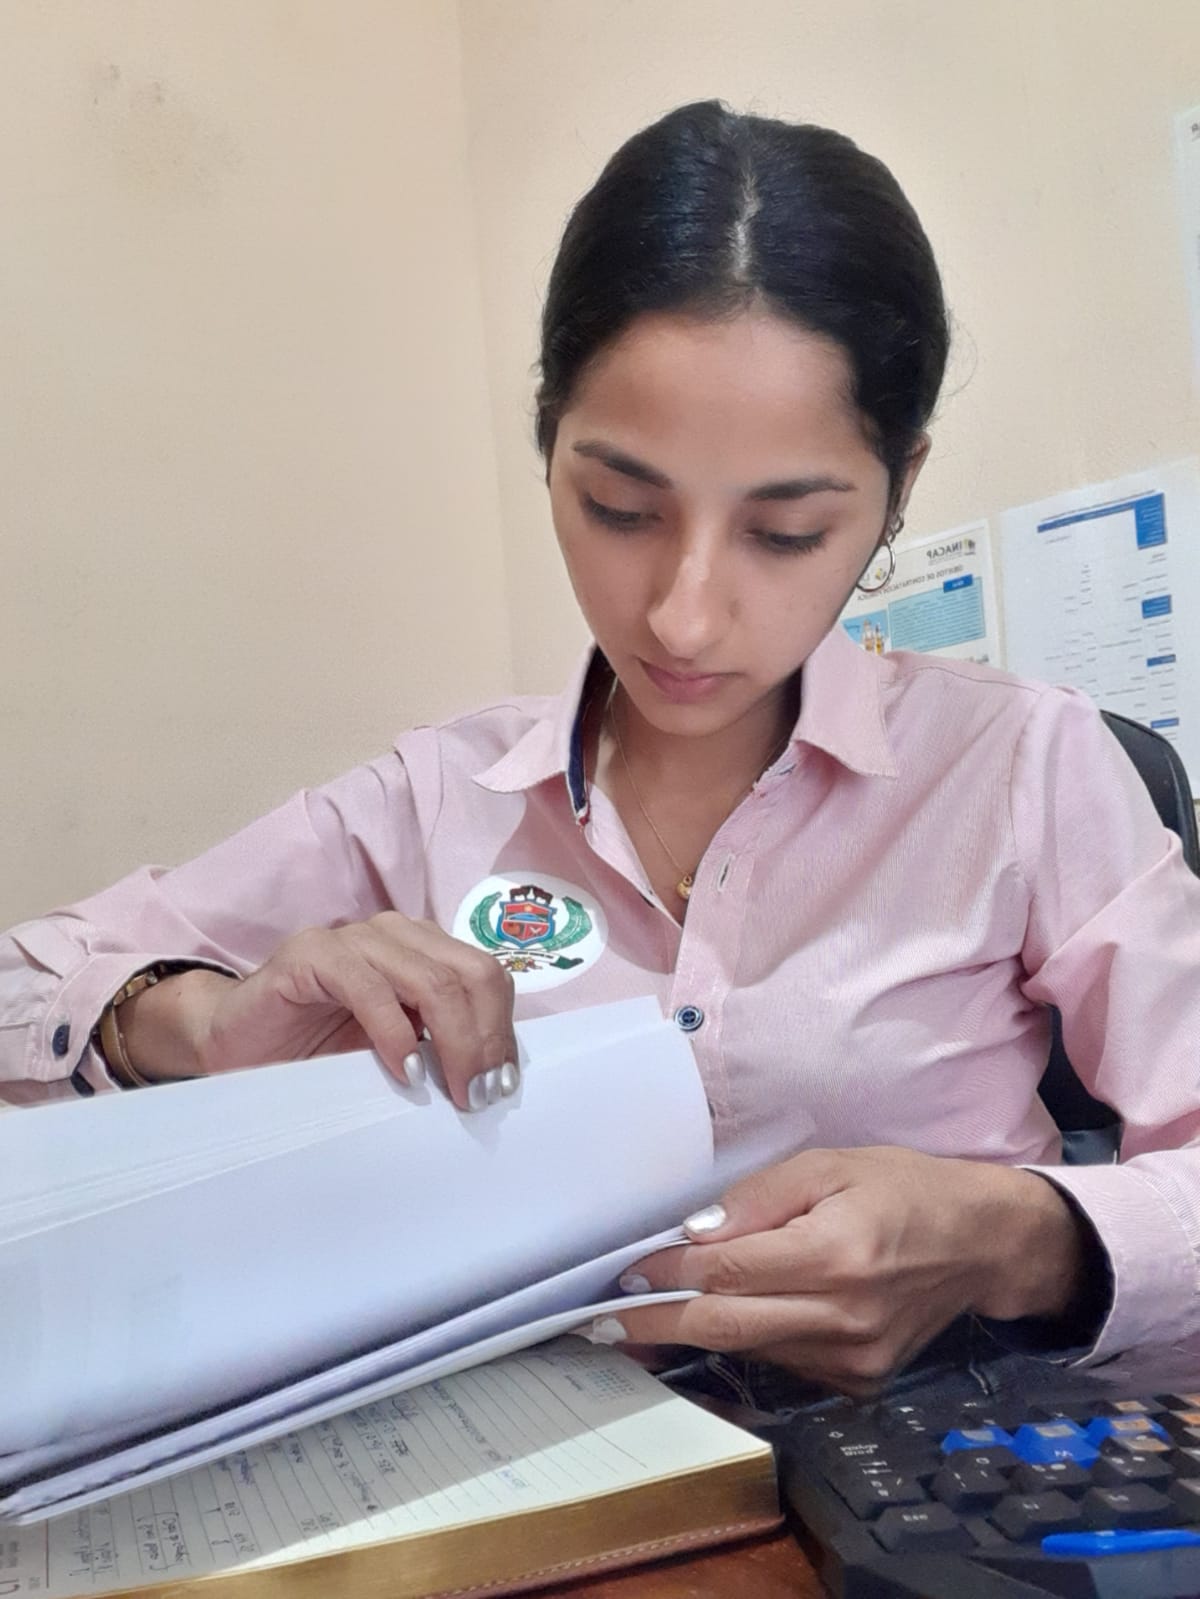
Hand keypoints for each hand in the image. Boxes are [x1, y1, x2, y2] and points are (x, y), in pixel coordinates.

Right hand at [120, 913, 516, 1109]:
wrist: (236, 1045)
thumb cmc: (318, 1054)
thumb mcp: (396, 1052)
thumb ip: (439, 1048)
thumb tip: (495, 1081)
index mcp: (424, 951)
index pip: (487, 977)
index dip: (502, 1030)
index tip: (500, 1085)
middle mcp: (396, 935)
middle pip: (471, 975)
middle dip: (484, 1039)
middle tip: (479, 1095)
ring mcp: (354, 938)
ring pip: (431, 979)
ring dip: (452, 1040)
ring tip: (452, 1090)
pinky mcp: (311, 955)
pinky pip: (369, 987)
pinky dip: (395, 1032)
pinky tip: (403, 1070)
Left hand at [604, 1146, 1088, 1396]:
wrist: (980, 1243)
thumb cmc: (902, 1189)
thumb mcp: (830, 1166)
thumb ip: (759, 1198)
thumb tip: (694, 1233)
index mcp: (835, 1254)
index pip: (728, 1272)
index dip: (669, 1275)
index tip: (623, 1273)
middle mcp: (842, 1317)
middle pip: (725, 1326)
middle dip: (655, 1324)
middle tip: (599, 1321)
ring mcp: (851, 1359)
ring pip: (747, 1347)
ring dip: (692, 1331)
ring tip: (643, 1314)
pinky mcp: (857, 1381)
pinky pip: (780, 1358)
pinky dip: (745, 1336)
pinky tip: (722, 1316)